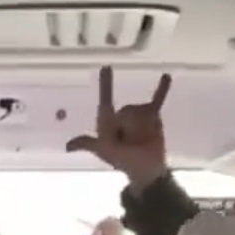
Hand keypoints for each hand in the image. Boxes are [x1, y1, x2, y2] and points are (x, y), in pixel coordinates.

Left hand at [66, 67, 171, 189]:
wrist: (146, 168)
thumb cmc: (122, 160)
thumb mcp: (104, 151)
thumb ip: (89, 144)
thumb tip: (68, 146)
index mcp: (107, 121)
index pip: (105, 101)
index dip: (106, 85)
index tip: (106, 67)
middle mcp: (121, 114)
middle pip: (127, 112)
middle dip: (131, 128)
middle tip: (131, 143)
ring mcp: (137, 113)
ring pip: (141, 112)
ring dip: (143, 128)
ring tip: (142, 139)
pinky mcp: (153, 115)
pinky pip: (158, 100)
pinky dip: (162, 89)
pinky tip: (166, 77)